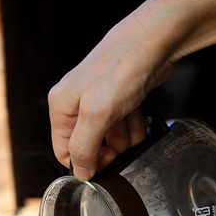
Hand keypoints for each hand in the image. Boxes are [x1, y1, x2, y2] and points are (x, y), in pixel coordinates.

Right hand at [48, 13, 176, 178]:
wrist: (153, 43)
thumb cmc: (122, 69)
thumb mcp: (97, 114)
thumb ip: (84, 146)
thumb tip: (79, 172)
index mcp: (61, 106)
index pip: (64, 151)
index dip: (86, 162)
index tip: (106, 162)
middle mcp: (77, 103)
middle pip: (91, 146)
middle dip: (110, 146)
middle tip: (122, 138)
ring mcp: (99, 100)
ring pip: (111, 137)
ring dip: (126, 135)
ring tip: (132, 118)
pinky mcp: (120, 98)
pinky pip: (126, 124)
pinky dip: (135, 122)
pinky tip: (139, 111)